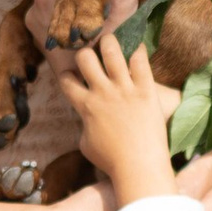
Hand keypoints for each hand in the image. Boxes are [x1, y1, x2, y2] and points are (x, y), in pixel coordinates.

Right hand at [68, 26, 176, 205]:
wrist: (138, 166)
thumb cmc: (111, 161)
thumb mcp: (86, 145)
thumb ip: (85, 126)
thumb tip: (86, 119)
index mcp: (86, 106)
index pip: (66, 80)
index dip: (66, 74)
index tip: (72, 75)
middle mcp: (102, 92)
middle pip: (84, 58)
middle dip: (85, 54)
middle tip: (93, 57)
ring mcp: (124, 89)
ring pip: (111, 50)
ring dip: (109, 44)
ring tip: (112, 44)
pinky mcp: (146, 90)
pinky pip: (141, 61)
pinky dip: (138, 51)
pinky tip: (137, 48)